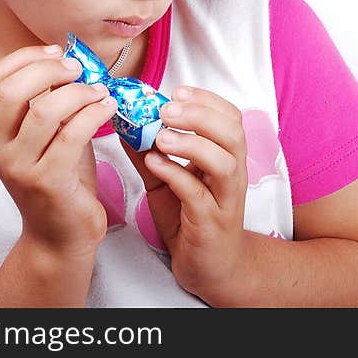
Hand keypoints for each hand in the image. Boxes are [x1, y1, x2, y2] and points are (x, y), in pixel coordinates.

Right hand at [0, 44, 115, 258]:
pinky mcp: (47, 182)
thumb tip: (74, 63)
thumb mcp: (49, 136)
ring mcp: (20, 166)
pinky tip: (109, 108)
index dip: (27, 57)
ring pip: (44, 111)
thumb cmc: (61, 179)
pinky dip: (94, 113)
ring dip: (79, 93)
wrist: (60, 236)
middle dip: (50, 70)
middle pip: (11, 90)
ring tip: (100, 91)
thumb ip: (51, 104)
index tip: (58, 51)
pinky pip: (71, 136)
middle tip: (80, 69)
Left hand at [121, 86, 247, 300]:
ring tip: (161, 136)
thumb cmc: (192, 217)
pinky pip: (198, 194)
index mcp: (226, 156)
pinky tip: (155, 164)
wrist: (210, 266)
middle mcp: (233, 173)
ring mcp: (225, 198)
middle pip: (232, 132)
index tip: (176, 91)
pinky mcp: (211, 222)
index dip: (206, 99)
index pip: (230, 116)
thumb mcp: (168, 179)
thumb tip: (124, 123)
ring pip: (223, 162)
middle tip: (166, 108)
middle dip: (200, 115)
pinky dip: (177, 175)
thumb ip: (151, 151)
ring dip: (192, 143)